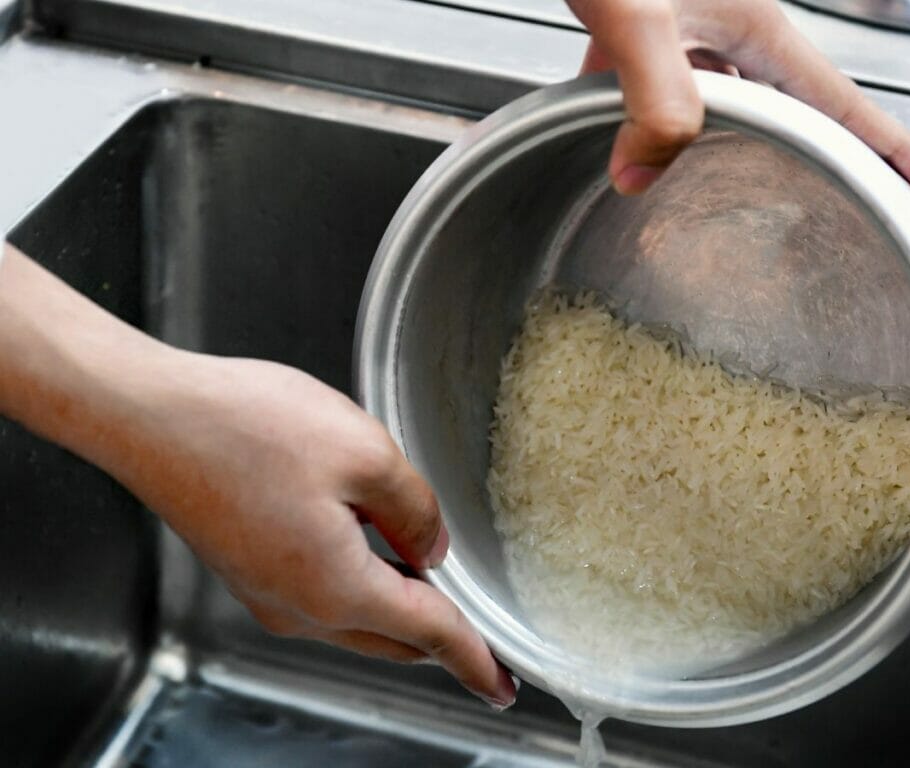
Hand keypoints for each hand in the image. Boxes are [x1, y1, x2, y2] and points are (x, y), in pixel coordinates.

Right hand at [0, 245, 516, 709]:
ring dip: (398, 605)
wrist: (149, 415)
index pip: (429, 634)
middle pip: (392, 636)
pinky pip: (321, 596)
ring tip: (431, 575)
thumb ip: (416, 508)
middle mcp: (297, 607)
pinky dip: (361, 585)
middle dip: (439, 636)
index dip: (474, 659)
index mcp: (335, 587)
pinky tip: (373, 546)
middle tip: (479, 636)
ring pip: (355, 618)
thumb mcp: (364, 452)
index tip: (501, 686)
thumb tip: (432, 546)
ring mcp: (266, 593)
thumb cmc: (245, 427)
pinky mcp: (248, 568)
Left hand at [566, 0, 909, 193]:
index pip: (837, 99)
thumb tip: (643, 175)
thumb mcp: (639, 20)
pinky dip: (642, 108)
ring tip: (714, 180)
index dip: (884, 143)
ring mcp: (691, 23)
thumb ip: (652, 101)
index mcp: (755, 27)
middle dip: (806, 149)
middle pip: (783, 103)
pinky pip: (658, 76)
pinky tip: (609, 122)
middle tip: (828, 194)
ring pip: (717, 94)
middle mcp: (731, 25)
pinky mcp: (648, 23)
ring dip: (715, 136)